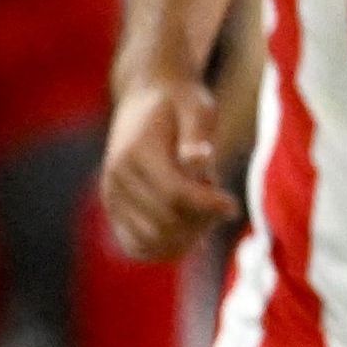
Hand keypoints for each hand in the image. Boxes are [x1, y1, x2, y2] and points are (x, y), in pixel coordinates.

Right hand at [98, 76, 236, 262]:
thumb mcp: (197, 107)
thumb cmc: (180, 103)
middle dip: (200, 221)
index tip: (233, 205)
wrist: (146, 98)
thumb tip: (198, 159)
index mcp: (136, 153)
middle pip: (165, 222)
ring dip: (187, 236)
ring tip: (204, 211)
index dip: (208, 205)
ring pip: (153, 241)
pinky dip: (167, 248)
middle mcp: (117, 178)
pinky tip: (191, 230)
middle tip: (220, 204)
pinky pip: (137, 247)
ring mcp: (112, 197)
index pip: (174, 194)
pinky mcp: (115, 210)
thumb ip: (198, 133)